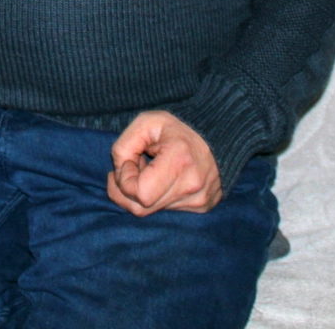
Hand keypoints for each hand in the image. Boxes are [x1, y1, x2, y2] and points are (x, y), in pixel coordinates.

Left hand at [107, 110, 222, 215]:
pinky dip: (156, 197)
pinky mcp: (202, 207)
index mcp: (180, 161)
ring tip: (150, 170)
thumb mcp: (146, 123)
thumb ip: (124, 145)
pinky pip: (166, 211)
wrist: (217, 137)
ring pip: (152, 211)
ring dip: (142, 193)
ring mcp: (199, 200)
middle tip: (132, 167)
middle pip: (141, 208)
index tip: (130, 161)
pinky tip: (162, 179)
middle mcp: (192, 186)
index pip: (139, 193)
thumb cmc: (177, 128)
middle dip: (128, 189)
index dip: (125, 179)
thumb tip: (118, 172)